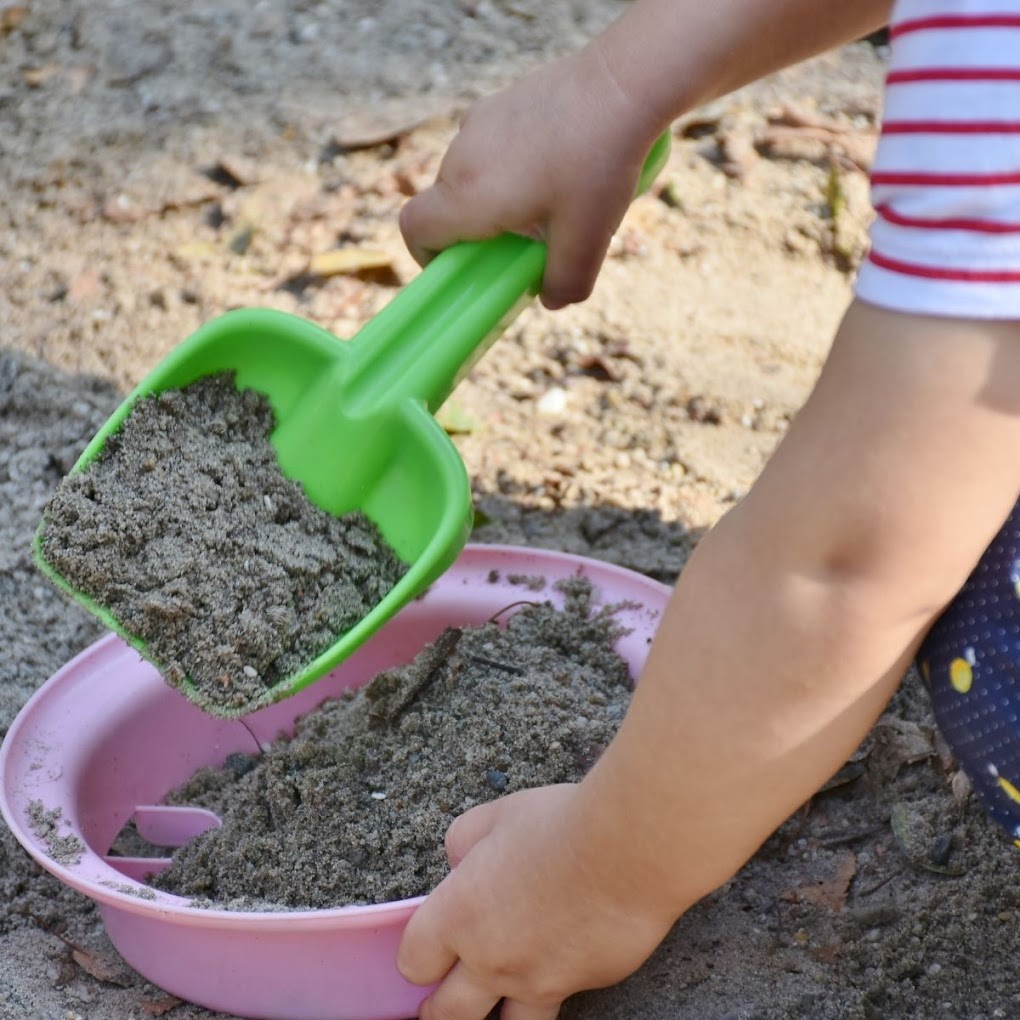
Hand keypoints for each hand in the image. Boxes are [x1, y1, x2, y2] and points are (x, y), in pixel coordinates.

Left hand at [396, 784, 673, 1019]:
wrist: (626, 850)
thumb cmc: (559, 825)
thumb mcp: (495, 816)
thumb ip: (464, 842)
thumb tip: (460, 863)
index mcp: (459, 913)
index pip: (413, 962)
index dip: (417, 956)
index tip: (425, 950)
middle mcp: (490, 958)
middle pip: (446, 1014)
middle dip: (438, 1010)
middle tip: (438, 1006)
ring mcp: (537, 980)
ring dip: (494, 1016)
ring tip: (493, 1009)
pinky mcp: (581, 985)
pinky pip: (558, 998)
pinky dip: (552, 987)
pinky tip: (559, 962)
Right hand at [398, 44, 658, 309]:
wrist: (625, 83)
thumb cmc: (600, 163)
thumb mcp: (588, 239)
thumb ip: (566, 282)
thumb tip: (552, 299)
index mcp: (469, 194)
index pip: (414, 228)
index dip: (426, 255)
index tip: (462, 264)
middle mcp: (463, 156)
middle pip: (444, 204)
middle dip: (474, 231)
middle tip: (521, 242)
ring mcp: (479, 122)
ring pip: (469, 175)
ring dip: (494, 197)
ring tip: (546, 201)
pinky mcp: (502, 101)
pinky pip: (491, 147)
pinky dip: (509, 166)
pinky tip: (557, 165)